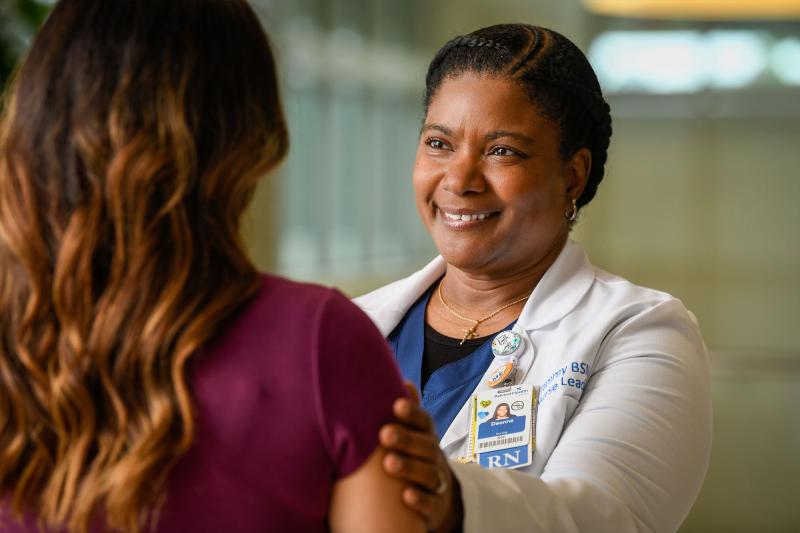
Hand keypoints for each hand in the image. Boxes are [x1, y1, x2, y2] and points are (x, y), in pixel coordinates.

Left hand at [379, 382, 462, 532]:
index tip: (397, 405)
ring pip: (427, 473)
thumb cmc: (415, 455)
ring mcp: (437, 481)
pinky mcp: (436, 506)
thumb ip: (407, 411)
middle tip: (384, 433)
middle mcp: (434, 456)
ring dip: (409, 467)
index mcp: (426, 436)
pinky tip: (406, 496)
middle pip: (425, 445)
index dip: (413, 413)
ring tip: (389, 464)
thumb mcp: (413, 433)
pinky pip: (431, 503)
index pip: (424, 422)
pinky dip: (420, 500)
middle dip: (406, 439)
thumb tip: (403, 381)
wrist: (436, 494)